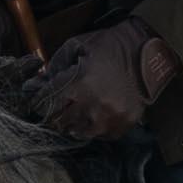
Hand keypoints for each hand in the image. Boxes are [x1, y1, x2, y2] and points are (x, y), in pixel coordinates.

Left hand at [34, 20, 172, 141]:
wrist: (147, 54)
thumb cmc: (108, 47)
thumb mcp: (76, 47)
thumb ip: (54, 67)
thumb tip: (34, 86)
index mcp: (80, 82)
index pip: (46, 103)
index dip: (39, 102)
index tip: (40, 100)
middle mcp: (93, 104)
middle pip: (59, 121)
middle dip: (54, 113)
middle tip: (57, 106)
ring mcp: (110, 117)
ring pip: (78, 133)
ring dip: (73, 123)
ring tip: (76, 112)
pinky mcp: (123, 124)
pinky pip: (101, 136)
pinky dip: (94, 128)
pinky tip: (96, 115)